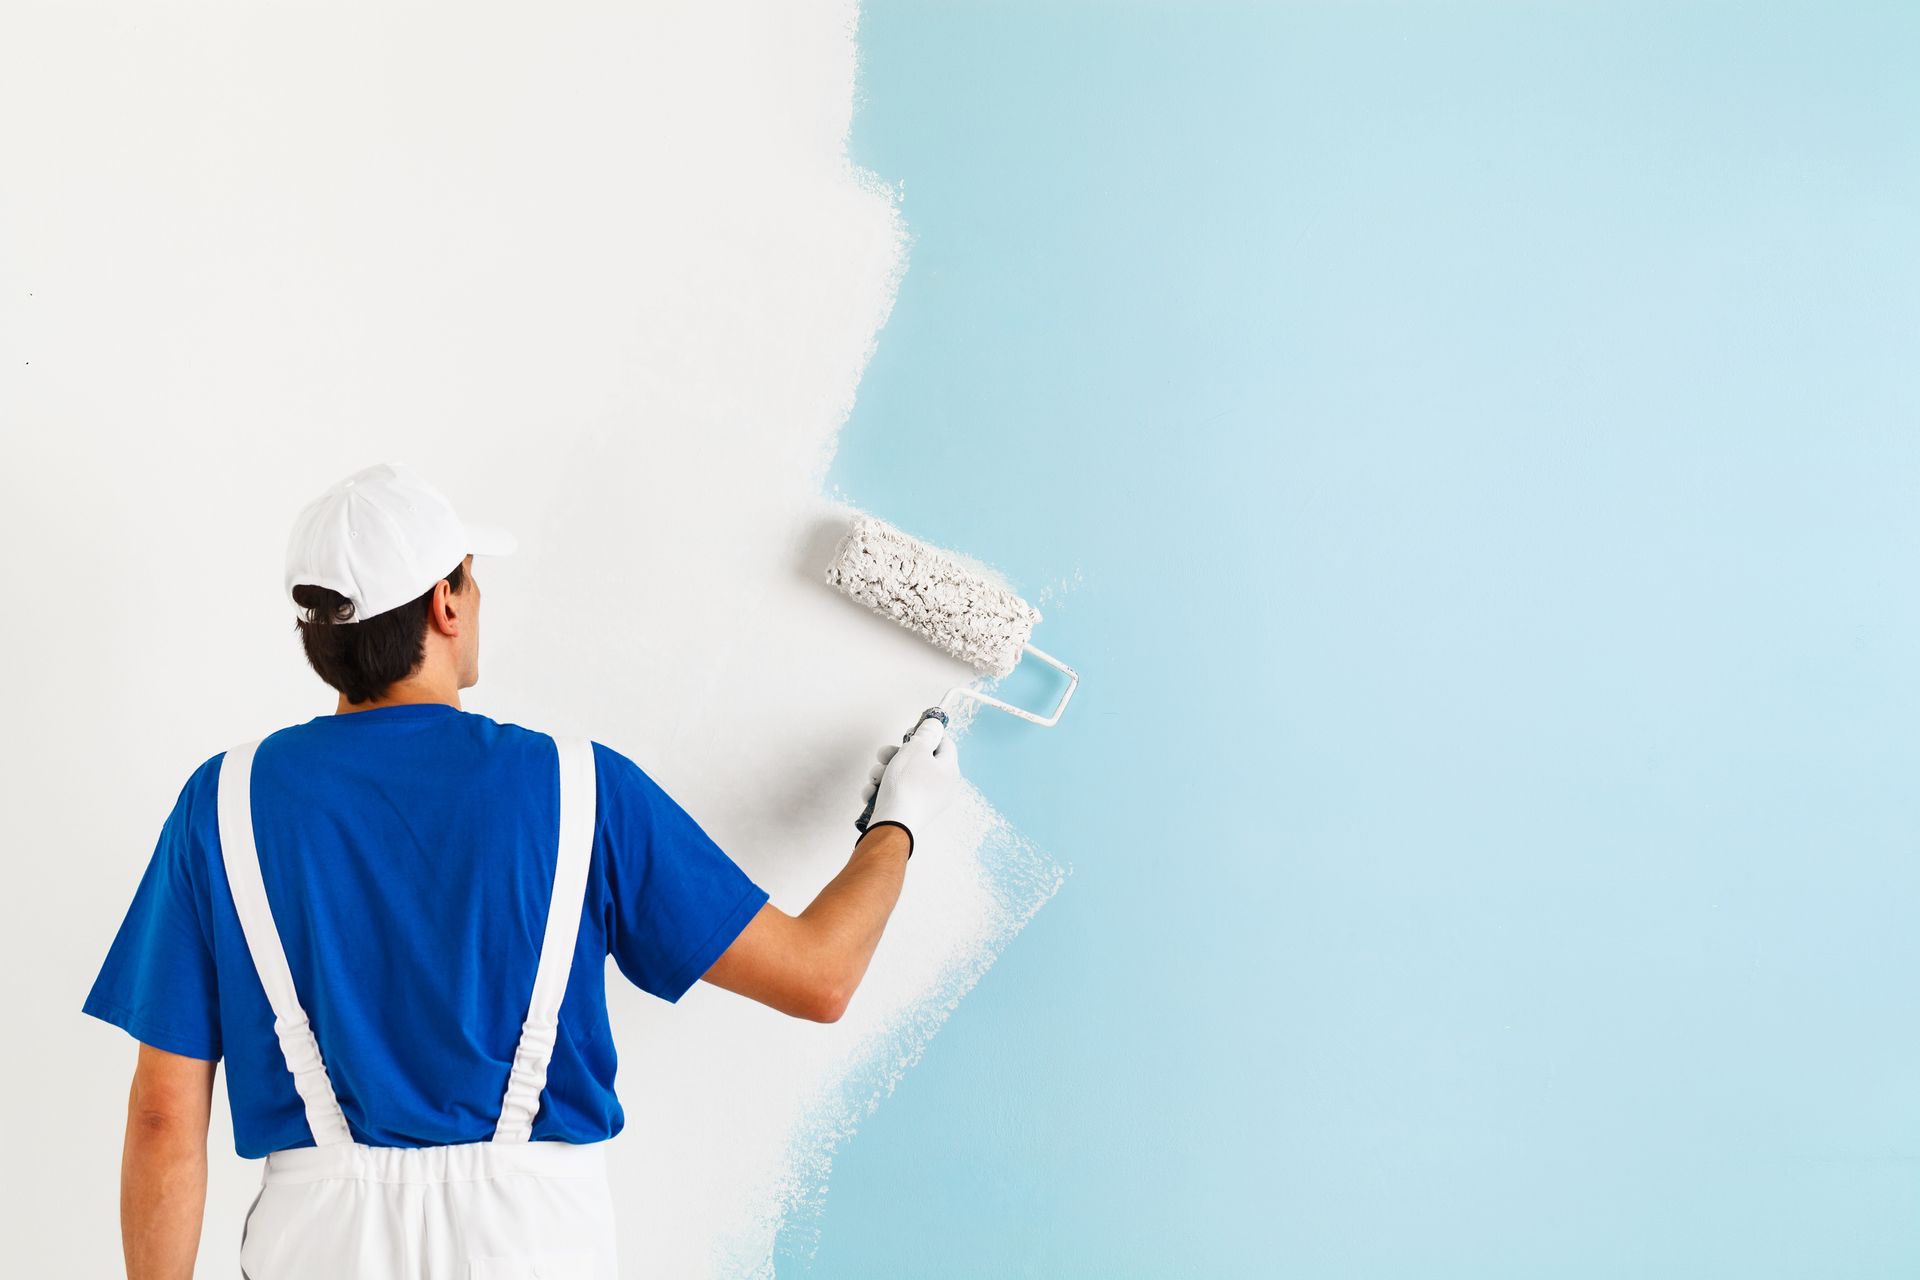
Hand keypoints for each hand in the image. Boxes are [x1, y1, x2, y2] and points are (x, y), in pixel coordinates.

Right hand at [862, 717, 960, 851]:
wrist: (892, 824)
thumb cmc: (906, 785)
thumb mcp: (916, 750)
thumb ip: (925, 734)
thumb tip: (935, 725)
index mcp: (949, 771)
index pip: (945, 744)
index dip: (928, 734)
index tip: (911, 731)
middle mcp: (941, 787)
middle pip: (919, 760)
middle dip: (896, 755)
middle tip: (884, 754)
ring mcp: (925, 801)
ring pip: (903, 776)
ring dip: (884, 772)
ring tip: (875, 777)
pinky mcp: (909, 812)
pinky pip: (896, 793)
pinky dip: (882, 790)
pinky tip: (872, 792)